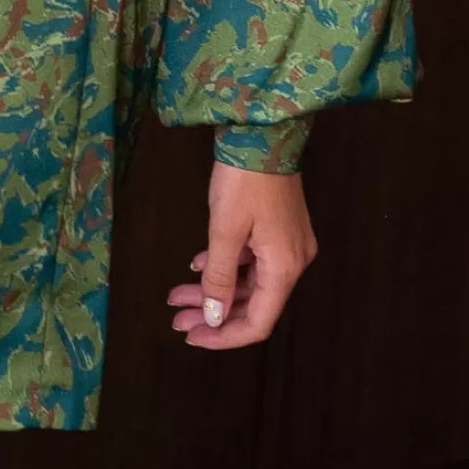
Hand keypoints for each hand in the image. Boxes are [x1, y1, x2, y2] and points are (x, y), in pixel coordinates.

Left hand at [168, 158, 316, 349]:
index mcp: (284, 268)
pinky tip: (197, 265)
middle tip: (176, 318)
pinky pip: (252, 260)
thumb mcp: (224, 231)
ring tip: (177, 295)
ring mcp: (287, 244)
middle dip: (213, 314)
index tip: (192, 336)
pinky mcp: (278, 228)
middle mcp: (292, 261)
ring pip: (249, 282)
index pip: (258, 322)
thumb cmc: (243, 180)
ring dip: (214, 289)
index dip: (225, 336)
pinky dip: (225, 267)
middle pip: (253, 304)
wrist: (262, 133)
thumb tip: (214, 318)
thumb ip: (219, 278)